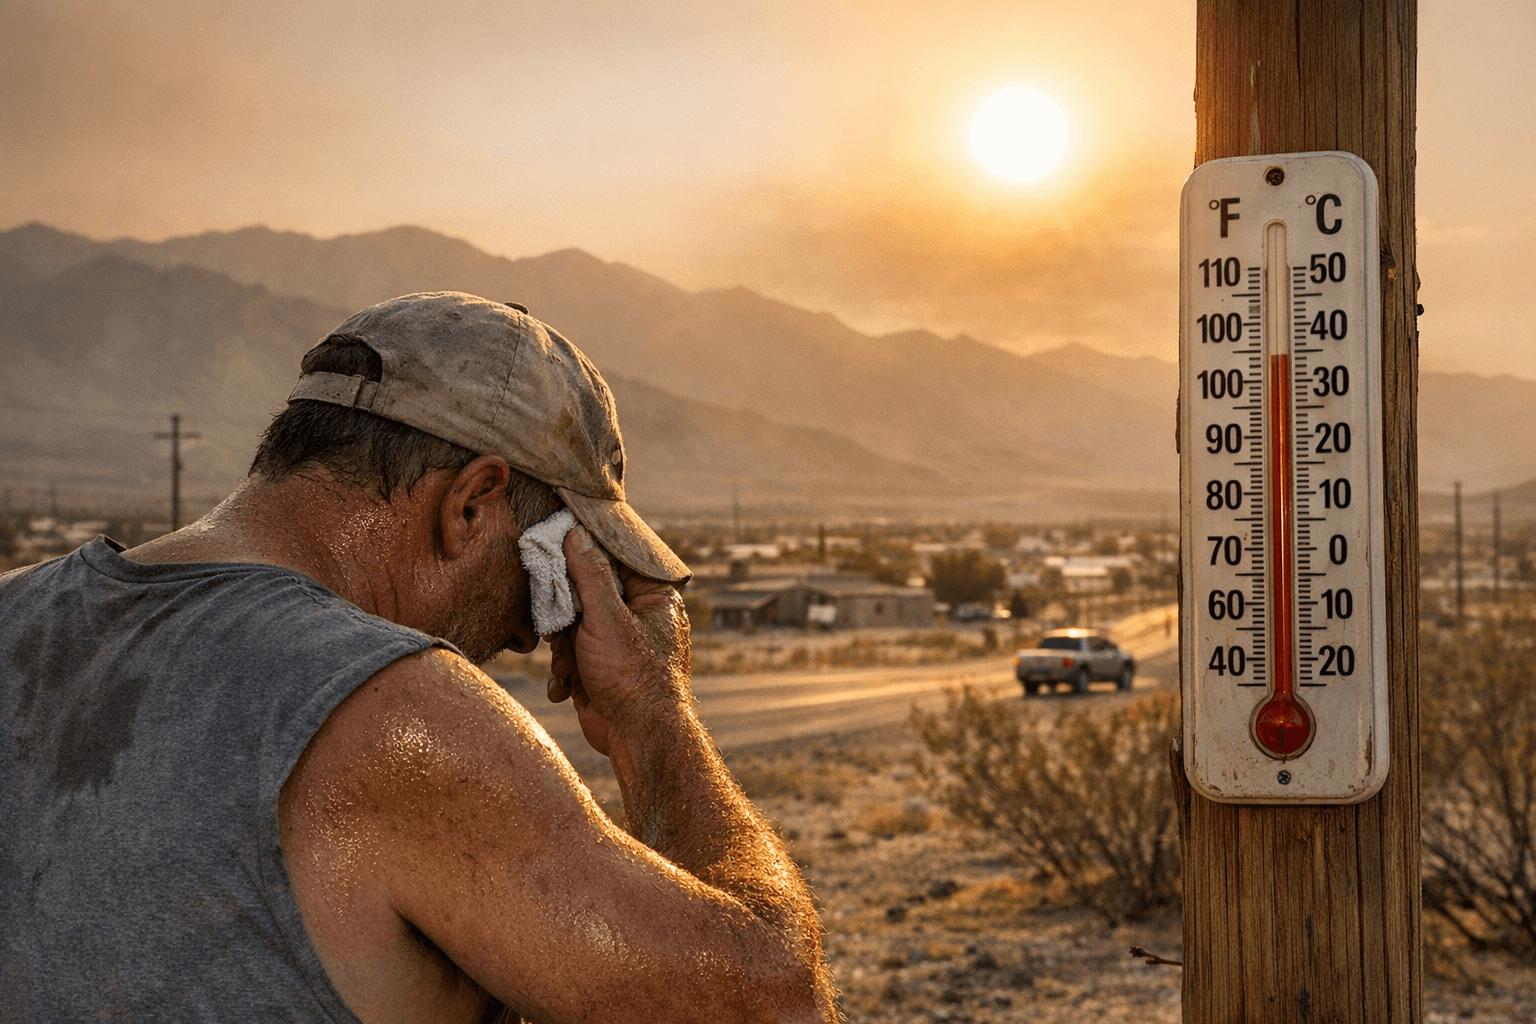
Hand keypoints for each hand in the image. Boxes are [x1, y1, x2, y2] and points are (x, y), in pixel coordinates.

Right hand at [546, 526, 689, 755]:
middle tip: (558, 628)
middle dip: (566, 616)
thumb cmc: (634, 676)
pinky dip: (565, 672)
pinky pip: (573, 656)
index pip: (616, 558)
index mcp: (654, 597)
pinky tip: (566, 687)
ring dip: (562, 649)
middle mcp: (638, 616)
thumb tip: (575, 534)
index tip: (556, 541)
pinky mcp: (602, 668)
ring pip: (574, 626)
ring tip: (567, 667)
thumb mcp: (608, 618)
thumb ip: (590, 575)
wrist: (638, 739)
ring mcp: (619, 644)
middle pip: (588, 593)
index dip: (584, 552)